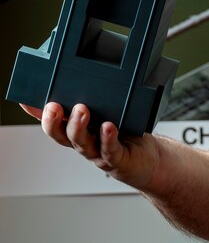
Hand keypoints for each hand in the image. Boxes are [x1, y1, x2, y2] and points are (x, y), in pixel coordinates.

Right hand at [21, 102, 159, 189]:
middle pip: (61, 135)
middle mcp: (84, 142)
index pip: (53, 122)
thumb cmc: (126, 136)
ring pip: (82, 142)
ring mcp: (98, 152)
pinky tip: (108, 126)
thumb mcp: (107, 115)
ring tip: (81, 110)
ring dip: (78, 126)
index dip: (39, 114)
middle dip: (53, 121)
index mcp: (78, 130)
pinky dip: (108, 138)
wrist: (149, 160)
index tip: (27, 101)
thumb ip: (94, 103)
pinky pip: (110, 149)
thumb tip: (78, 82)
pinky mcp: (116, 159)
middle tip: (54, 106)